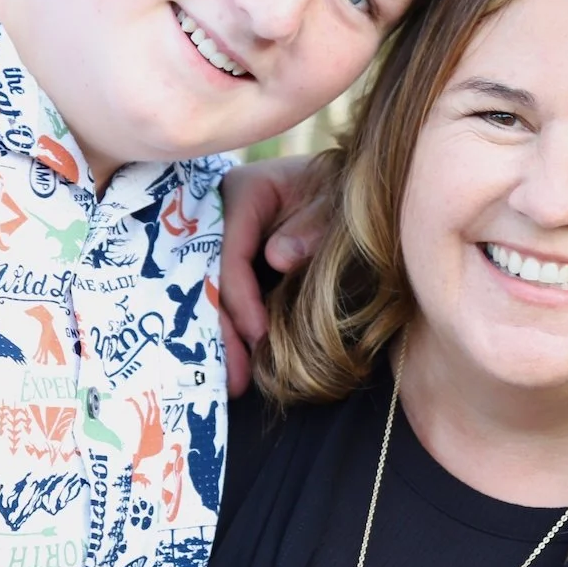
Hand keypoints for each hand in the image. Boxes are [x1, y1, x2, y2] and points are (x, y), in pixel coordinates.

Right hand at [215, 154, 329, 394]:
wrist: (355, 183)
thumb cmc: (344, 187)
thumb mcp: (336, 199)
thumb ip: (314, 223)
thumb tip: (278, 257)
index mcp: (244, 192)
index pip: (231, 251)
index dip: (240, 297)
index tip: (258, 335)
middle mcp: (223, 217)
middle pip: (212, 278)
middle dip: (224, 330)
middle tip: (234, 379)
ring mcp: (227, 242)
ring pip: (216, 294)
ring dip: (226, 338)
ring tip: (235, 383)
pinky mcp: (239, 263)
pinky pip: (231, 297)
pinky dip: (237, 329)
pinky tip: (242, 364)